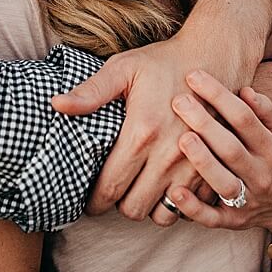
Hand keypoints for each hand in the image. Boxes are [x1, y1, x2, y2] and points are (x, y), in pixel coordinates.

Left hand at [54, 36, 214, 224]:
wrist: (215, 56)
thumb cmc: (163, 62)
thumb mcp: (123, 69)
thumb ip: (90, 92)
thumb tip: (56, 105)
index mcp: (142, 134)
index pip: (110, 187)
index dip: (94, 201)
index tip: (87, 201)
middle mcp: (169, 156)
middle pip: (135, 208)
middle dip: (119, 206)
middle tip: (112, 193)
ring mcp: (195, 165)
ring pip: (164, 215)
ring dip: (149, 207)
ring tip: (138, 191)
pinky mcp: (215, 167)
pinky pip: (193, 206)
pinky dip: (176, 204)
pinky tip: (164, 188)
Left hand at [163, 73, 271, 234]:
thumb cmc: (270, 158)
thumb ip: (265, 112)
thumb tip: (246, 90)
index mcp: (271, 149)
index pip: (245, 119)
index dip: (220, 96)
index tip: (193, 76)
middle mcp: (261, 174)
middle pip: (232, 149)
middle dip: (206, 124)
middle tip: (179, 101)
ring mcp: (247, 200)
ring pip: (224, 182)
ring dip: (203, 162)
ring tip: (181, 139)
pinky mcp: (231, 221)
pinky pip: (211, 217)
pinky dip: (193, 206)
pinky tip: (173, 191)